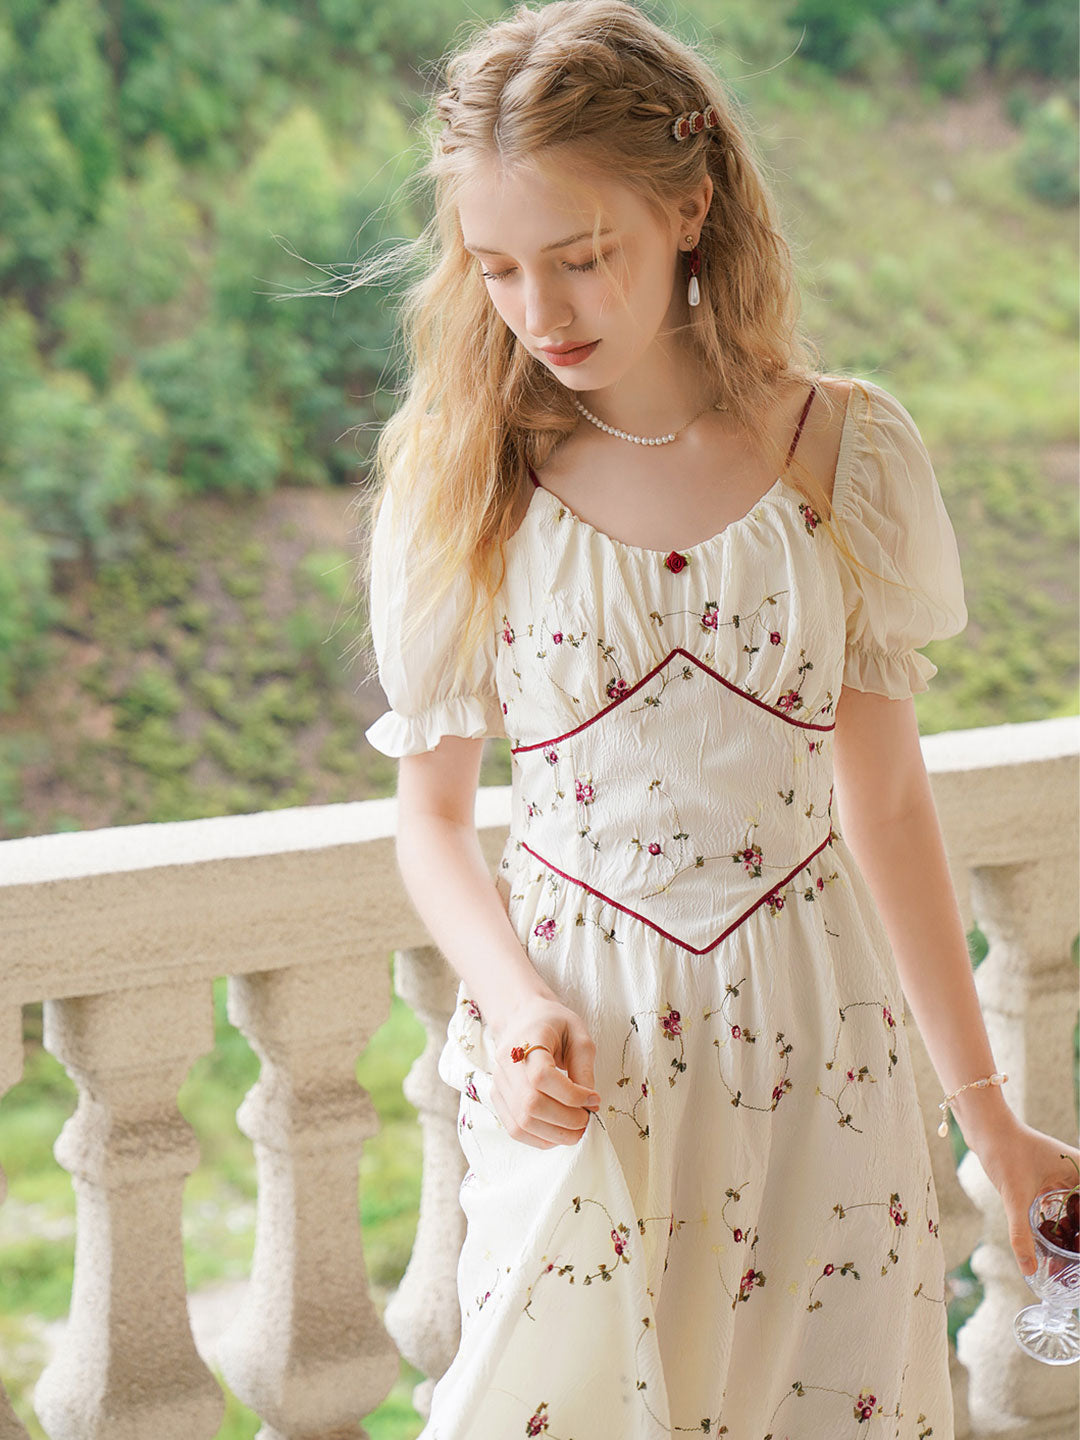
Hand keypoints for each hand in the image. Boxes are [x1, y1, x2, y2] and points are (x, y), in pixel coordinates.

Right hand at [487, 994, 599, 1149]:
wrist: (522, 1017)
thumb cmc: (553, 1023)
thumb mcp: (578, 1034)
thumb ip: (584, 1068)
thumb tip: (590, 1104)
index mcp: (527, 1039)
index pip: (542, 1077)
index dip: (571, 1095)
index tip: (593, 1099)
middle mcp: (506, 1063)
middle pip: (531, 1104)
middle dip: (565, 1120)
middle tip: (587, 1118)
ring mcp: (499, 1082)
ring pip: (522, 1122)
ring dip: (554, 1134)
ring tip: (577, 1130)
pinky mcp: (498, 1097)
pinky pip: (515, 1129)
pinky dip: (539, 1138)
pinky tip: (558, 1133)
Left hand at [975, 1117, 1079, 1278]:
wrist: (985, 1128)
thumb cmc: (1004, 1151)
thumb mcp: (1015, 1196)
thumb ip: (1021, 1233)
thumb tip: (1029, 1270)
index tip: (1078, 1256)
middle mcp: (1079, 1174)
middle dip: (1076, 1238)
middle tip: (1072, 1267)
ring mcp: (1066, 1177)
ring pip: (1077, 1212)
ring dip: (1072, 1234)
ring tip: (1067, 1263)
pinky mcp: (1051, 1180)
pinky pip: (1065, 1207)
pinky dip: (1063, 1225)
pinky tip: (1056, 1246)